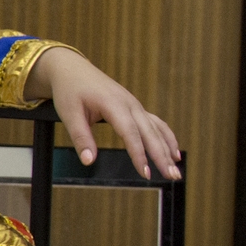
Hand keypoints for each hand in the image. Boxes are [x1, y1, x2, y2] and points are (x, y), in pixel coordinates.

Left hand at [25, 48, 180, 179]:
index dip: (139, 154)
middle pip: (151, 134)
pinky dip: (166, 138)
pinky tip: (173, 152)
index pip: (131, 133)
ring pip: (157, 129)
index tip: (145, 173)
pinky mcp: (136, 108)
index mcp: (114, 104)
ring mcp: (136, 106)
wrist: (74, 69)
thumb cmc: (71, 90)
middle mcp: (130, 104)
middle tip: (172, 176)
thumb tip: (88, 161)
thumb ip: (81, 138)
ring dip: (168, 149)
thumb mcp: (69, 114)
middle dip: (163, 156)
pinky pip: (156, 124)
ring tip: (176, 169)